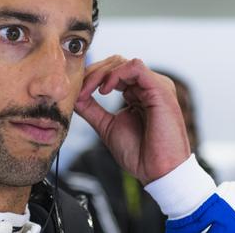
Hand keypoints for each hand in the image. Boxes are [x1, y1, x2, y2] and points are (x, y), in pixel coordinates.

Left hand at [74, 56, 190, 184]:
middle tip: (79, 91)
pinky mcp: (160, 88)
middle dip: (92, 73)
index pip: (111, 72)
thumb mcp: (106, 126)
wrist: (158, 172)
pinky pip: (135, 66)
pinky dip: (115, 74)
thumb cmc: (138, 153)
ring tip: (89, 91)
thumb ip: (91, 109)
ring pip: (121, 62)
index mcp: (137, 94)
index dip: (90, 78)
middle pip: (114, 63)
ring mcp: (155, 86)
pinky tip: (105, 90)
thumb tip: (74, 95)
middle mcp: (147, 87)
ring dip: (99, 74)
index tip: (76, 95)